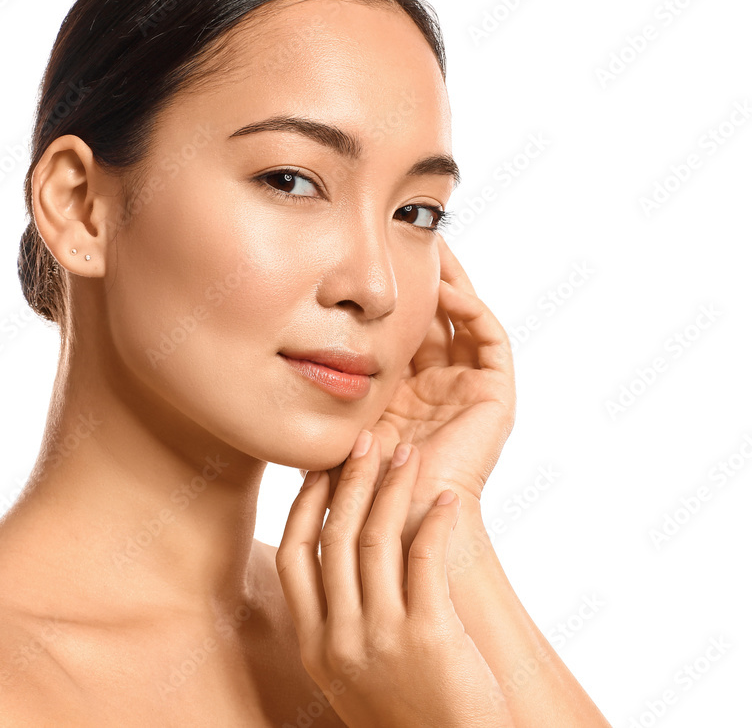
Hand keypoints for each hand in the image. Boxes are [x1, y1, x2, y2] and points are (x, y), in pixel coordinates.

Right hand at [277, 431, 514, 727]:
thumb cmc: (407, 719)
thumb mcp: (351, 677)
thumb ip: (340, 624)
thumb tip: (341, 562)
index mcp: (314, 645)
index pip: (294, 553)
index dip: (306, 503)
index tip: (321, 467)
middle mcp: (340, 638)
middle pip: (334, 537)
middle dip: (350, 480)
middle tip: (366, 439)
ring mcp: (382, 638)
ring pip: (376, 540)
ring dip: (392, 489)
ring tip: (407, 454)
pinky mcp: (430, 637)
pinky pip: (425, 560)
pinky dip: (435, 522)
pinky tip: (446, 499)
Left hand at [312, 234, 515, 511]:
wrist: (395, 531)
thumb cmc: (356, 485)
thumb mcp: (333, 418)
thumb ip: (319, 390)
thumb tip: (271, 351)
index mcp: (400, 392)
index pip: (399, 328)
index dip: (388, 294)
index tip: (366, 259)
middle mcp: (436, 386)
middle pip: (434, 315)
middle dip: (422, 275)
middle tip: (404, 234)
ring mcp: (467, 391)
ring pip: (464, 318)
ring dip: (449, 281)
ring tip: (429, 245)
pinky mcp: (495, 398)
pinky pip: (489, 339)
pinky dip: (471, 309)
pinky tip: (443, 289)